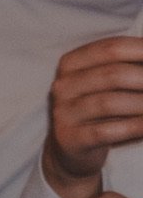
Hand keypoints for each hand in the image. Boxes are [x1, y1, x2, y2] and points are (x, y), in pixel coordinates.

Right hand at [43, 36, 142, 197]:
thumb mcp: (109, 85)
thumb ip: (130, 69)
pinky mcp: (69, 138)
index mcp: (72, 63)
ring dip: (142, 105)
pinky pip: (105, 131)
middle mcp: (63, 85)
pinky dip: (134, 127)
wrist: (72, 149)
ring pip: (109, 103)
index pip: (112, 48)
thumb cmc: (100, 111)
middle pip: (113, 75)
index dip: (142, 51)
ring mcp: (63, 112)